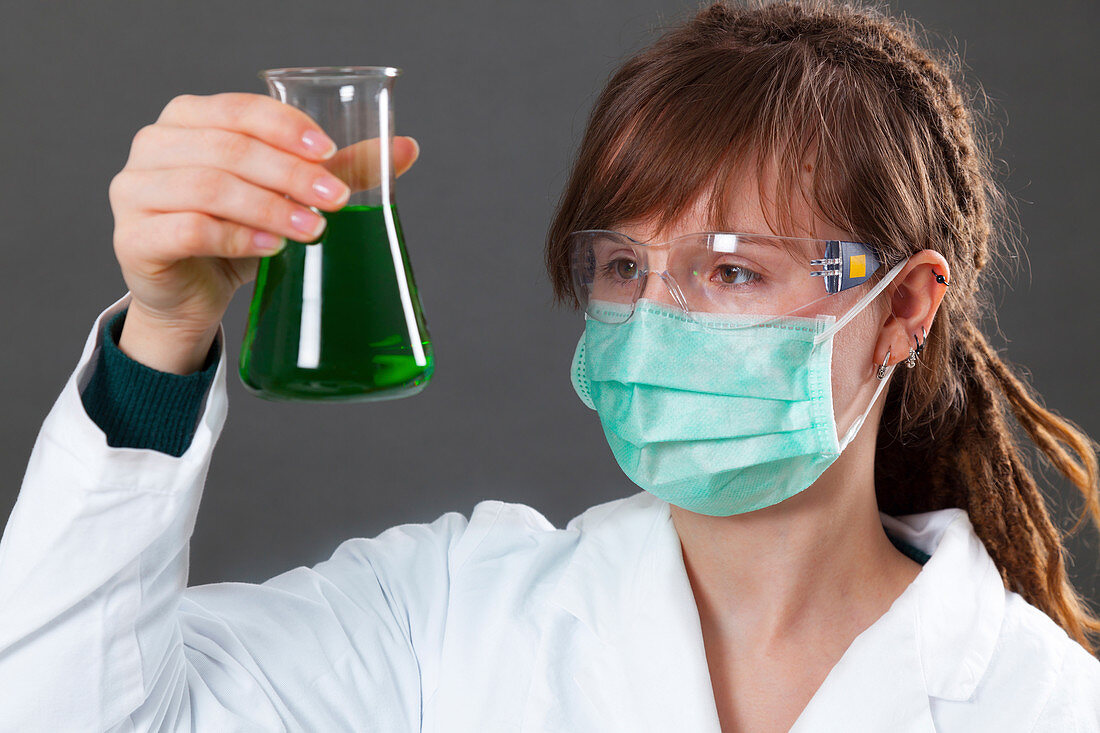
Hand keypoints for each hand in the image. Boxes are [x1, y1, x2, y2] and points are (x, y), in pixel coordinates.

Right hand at [108, 92, 419, 372]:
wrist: (191, 296)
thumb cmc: (238, 235)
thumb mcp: (289, 197)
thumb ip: (338, 170)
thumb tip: (407, 148)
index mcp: (189, 119)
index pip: (241, 109)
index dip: (287, 128)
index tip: (330, 153)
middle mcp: (155, 146)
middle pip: (229, 149)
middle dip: (289, 173)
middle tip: (335, 200)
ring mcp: (135, 191)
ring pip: (208, 187)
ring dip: (270, 208)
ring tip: (313, 229)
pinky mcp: (134, 238)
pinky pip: (188, 230)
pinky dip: (237, 238)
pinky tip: (273, 248)